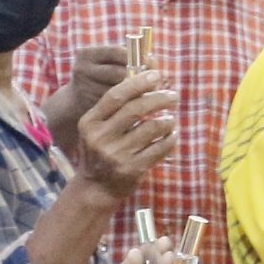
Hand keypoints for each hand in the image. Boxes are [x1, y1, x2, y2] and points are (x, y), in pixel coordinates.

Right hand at [74, 67, 176, 192]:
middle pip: (136, 109)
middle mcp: (101, 137)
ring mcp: (116, 155)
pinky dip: (170, 139)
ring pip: (152, 128)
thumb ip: (116, 107)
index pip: (116, 96)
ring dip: (167, 121)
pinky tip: (172, 136)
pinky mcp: (132, 169)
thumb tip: (149, 81)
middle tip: (173, 95)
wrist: (94, 188)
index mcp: (90, 122)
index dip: (138, 82)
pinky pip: (160, 148)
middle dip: (159, 98)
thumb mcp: (98, 128)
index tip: (156, 75)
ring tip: (171, 120)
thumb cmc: (100, 151)